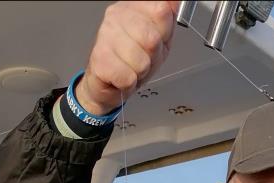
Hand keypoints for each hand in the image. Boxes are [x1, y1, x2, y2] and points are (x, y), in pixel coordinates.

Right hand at [76, 1, 179, 115]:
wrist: (109, 83)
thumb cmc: (133, 61)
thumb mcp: (158, 38)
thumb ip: (167, 19)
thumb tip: (173, 1)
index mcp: (132, 7)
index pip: (161, 11)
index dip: (164, 34)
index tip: (156, 41)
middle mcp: (116, 17)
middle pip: (152, 39)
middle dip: (152, 57)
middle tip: (143, 59)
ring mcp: (105, 36)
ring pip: (141, 62)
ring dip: (140, 72)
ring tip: (131, 68)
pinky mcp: (100, 59)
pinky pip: (128, 78)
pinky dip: (129, 83)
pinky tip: (122, 77)